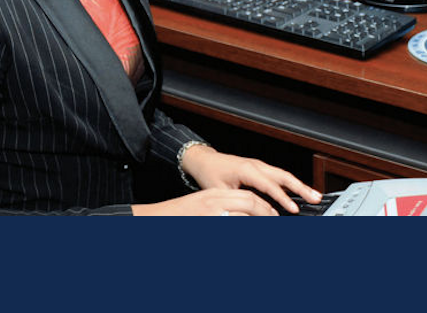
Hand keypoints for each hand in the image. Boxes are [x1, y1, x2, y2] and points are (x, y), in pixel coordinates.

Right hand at [131, 187, 277, 215]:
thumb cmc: (177, 216)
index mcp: (212, 196)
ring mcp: (210, 215)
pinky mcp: (207, 222)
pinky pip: (231, 225)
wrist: (153, 220)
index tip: (271, 214)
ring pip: (241, 217)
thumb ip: (221, 208)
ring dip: (255, 222)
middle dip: (264, 213)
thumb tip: (243, 215)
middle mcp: (212, 204)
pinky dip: (242, 228)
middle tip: (273, 221)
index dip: (262, 205)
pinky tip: (246, 230)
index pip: (246, 196)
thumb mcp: (201, 206)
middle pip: (248, 203)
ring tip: (266, 228)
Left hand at [179, 144, 322, 213]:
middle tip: (315, 198)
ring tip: (314, 195)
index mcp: (246, 169)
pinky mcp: (260, 169)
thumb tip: (251, 216)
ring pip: (284, 175)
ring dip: (300, 185)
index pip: (269, 185)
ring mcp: (259, 165)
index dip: (282, 198)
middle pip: (283, 176)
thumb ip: (237, 203)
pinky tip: (299, 191)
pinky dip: (291, 183)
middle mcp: (256, 165)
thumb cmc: (210, 174)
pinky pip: (278, 176)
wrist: (203, 160)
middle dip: (301, 187)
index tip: (293, 208)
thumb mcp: (220, 192)